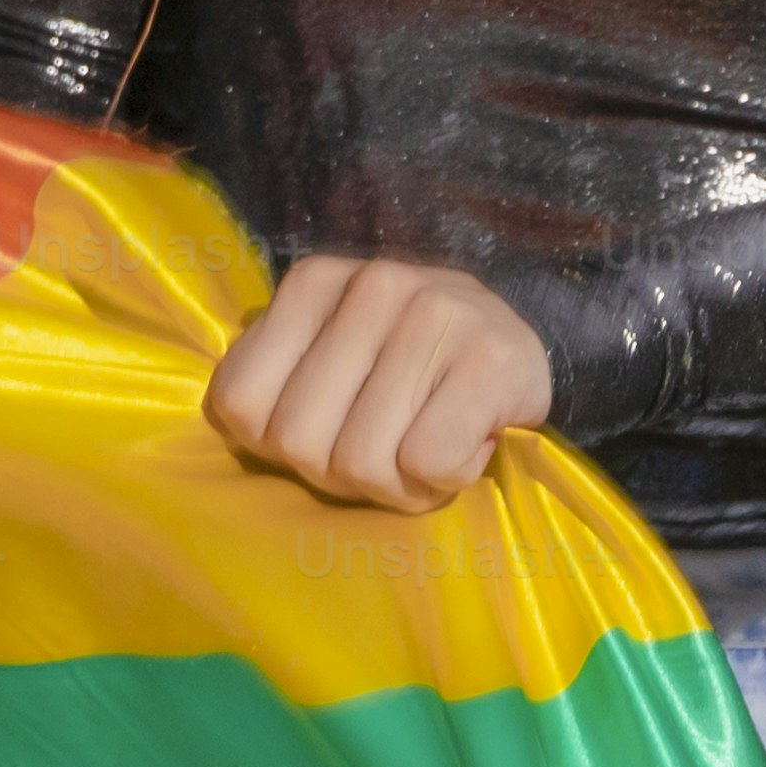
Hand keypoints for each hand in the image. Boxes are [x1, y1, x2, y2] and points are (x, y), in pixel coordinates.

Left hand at [202, 253, 552, 513]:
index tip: (330, 432)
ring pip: (359, 460)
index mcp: (314, 282)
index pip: (240, 403)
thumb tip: (241, 427)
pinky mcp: (490, 358)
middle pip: (297, 440)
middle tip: (387, 451)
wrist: (525, 354)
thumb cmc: (413, 375)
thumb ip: (277, 384)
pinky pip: (424, 462)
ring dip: (395, 484)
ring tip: (427, 446)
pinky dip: (441, 479)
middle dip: (338, 472)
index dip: (280, 447)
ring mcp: (434, 313)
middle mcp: (372, 283)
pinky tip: (465, 444)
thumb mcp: (330, 361)